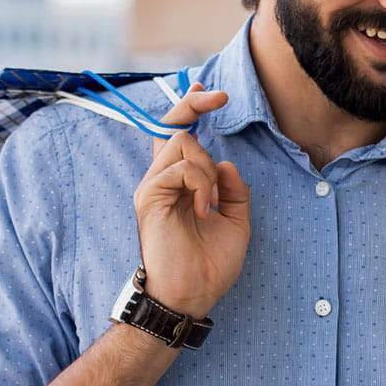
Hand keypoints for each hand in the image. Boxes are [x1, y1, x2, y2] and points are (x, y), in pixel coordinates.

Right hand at [133, 83, 250, 318]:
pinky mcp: (149, 196)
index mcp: (181, 185)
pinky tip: (205, 209)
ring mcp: (153, 187)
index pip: (179, 136)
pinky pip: (181, 167)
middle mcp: (163, 180)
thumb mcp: (236, 221)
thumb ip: (233, 190)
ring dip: (207, 168)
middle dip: (194, 104)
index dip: (190, 109)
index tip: (207, 90)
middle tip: (219, 98)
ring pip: (182, 142)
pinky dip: (201, 183)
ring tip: (212, 202)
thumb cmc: (211, 265)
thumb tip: (225, 162)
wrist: (193, 295)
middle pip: (172, 125)